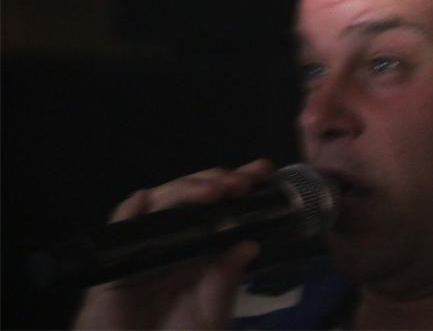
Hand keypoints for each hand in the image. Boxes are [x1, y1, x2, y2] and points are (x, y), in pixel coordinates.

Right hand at [73, 159, 274, 329]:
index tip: (263, 171)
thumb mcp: (211, 317)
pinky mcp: (115, 263)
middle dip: (216, 181)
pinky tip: (144, 200)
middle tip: (240, 181)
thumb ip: (225, 284)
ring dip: (185, 190)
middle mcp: (175, 242)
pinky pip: (118, 230)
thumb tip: (249, 245)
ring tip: (214, 188)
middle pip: (192, 198)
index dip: (238, 185)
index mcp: (202, 250)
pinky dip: (129, 213)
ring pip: (160, 204)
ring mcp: (145, 249)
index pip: (221, 208)